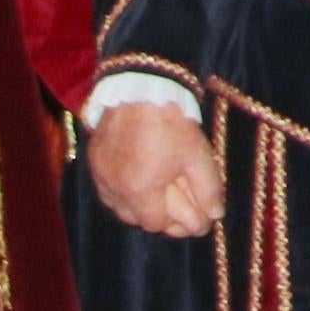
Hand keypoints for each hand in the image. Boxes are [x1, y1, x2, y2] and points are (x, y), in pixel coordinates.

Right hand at [89, 99, 221, 237]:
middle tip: (184, 206)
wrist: (141, 86)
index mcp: (139, 191)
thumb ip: (208, 189)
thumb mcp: (197, 155)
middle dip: (160, 215)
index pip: (157, 224)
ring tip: (161, 192)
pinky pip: (107, 187)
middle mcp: (114, 188)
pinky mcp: (94, 159)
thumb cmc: (171, 122)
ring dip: (139, 204)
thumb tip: (215, 215)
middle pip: (136, 218)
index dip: (180, 223)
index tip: (200, 218)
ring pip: (118, 205)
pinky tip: (139, 178)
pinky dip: (123, 189)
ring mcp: (101, 174)